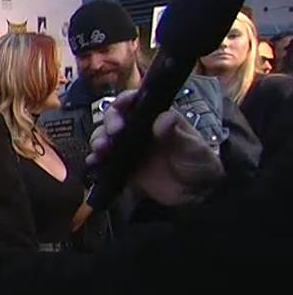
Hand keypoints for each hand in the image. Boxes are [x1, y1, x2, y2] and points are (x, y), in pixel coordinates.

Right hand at [86, 90, 223, 205]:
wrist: (197, 194)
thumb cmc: (200, 164)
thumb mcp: (194, 149)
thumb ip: (178, 135)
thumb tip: (163, 119)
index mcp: (157, 118)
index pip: (137, 102)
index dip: (125, 100)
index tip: (120, 105)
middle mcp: (140, 129)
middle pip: (115, 117)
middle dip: (109, 122)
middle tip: (114, 133)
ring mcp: (130, 147)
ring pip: (106, 137)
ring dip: (99, 140)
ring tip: (101, 149)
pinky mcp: (123, 166)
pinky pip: (104, 160)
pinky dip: (96, 160)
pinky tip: (94, 162)